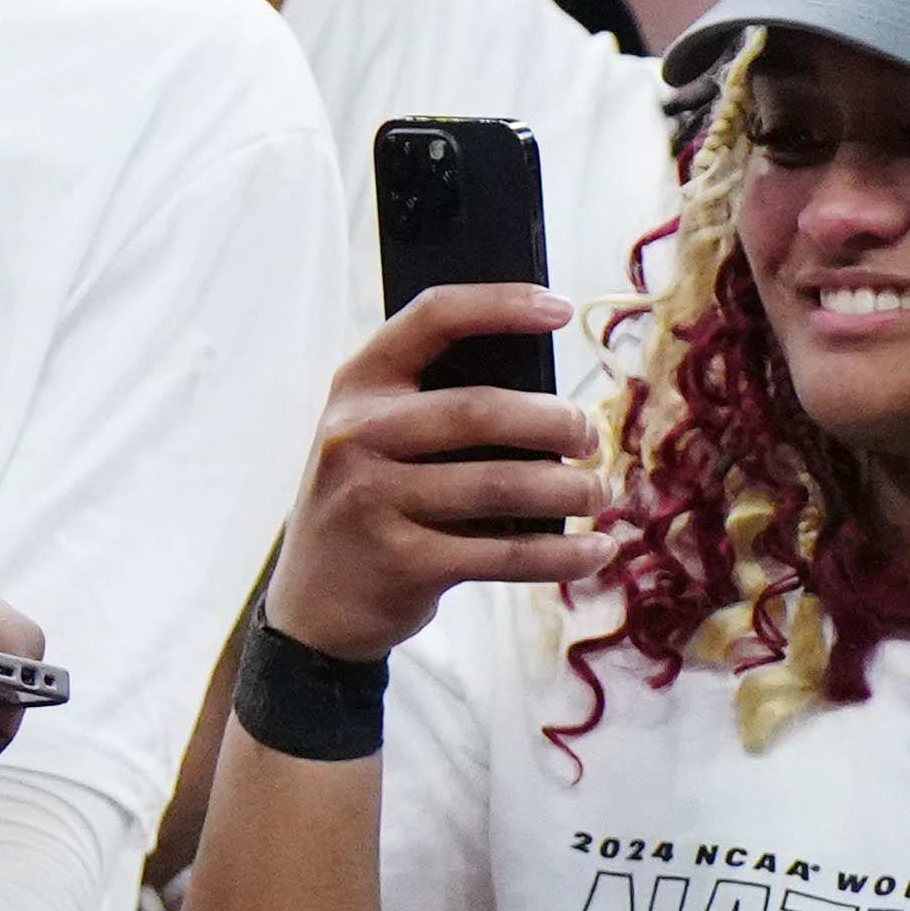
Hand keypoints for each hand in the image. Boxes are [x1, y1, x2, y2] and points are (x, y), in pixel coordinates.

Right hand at [265, 287, 604, 659]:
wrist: (311, 605)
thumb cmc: (368, 506)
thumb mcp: (374, 440)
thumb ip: (434, 410)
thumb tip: (552, 405)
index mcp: (357, 387)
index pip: (431, 318)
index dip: (500, 305)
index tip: (561, 309)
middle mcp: (356, 436)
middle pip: (479, 410)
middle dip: (555, 421)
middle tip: (590, 438)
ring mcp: (372, 501)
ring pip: (500, 484)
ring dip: (570, 490)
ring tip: (598, 493)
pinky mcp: (401, 562)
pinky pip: (503, 554)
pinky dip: (561, 555)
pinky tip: (595, 551)